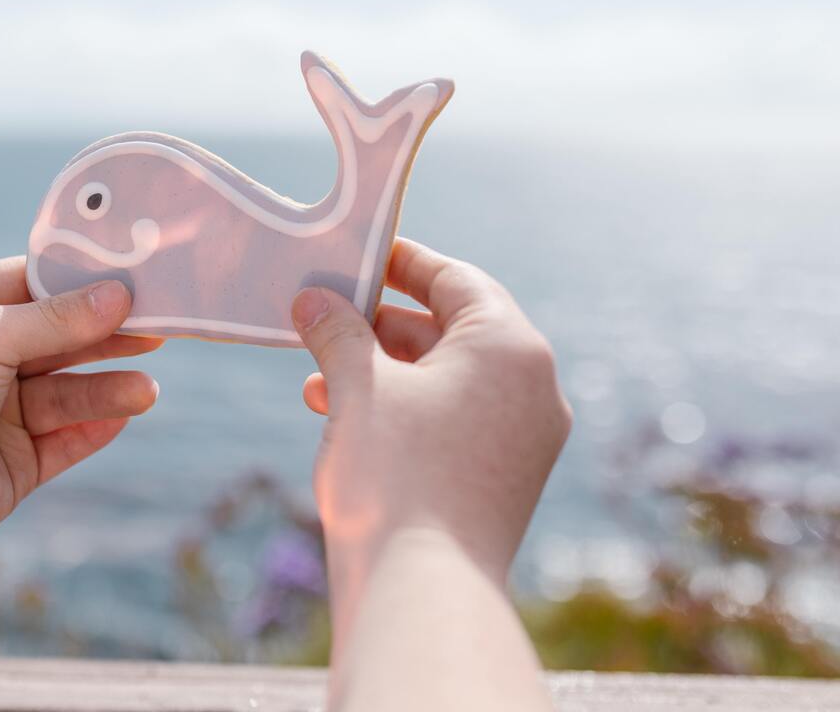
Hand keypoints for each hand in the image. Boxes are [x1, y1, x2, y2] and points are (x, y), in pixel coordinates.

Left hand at [0, 256, 161, 548]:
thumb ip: (55, 319)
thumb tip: (118, 296)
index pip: (34, 283)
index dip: (82, 280)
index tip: (134, 275)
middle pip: (62, 337)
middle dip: (107, 333)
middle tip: (160, 326)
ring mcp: (1, 410)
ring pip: (69, 390)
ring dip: (108, 387)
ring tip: (145, 389)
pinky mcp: (18, 460)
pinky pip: (67, 438)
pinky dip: (95, 427)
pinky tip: (125, 414)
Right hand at [292, 238, 570, 580]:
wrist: (423, 591)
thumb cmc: (393, 475)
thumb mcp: (356, 386)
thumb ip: (336, 330)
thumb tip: (314, 299)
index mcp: (511, 348)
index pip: (455, 279)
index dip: (401, 262)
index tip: (359, 255)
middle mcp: (533, 387)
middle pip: (452, 330)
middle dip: (380, 326)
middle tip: (327, 317)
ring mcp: (526, 438)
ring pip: (449, 381)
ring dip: (383, 371)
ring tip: (319, 378)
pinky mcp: (506, 479)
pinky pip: (455, 421)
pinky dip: (404, 411)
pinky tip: (345, 418)